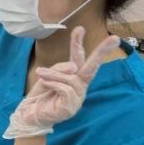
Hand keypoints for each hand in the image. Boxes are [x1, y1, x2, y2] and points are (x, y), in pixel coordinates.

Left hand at [4, 27, 120, 138]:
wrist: (29, 116)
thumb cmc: (39, 96)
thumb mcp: (47, 76)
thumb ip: (60, 68)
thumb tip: (74, 67)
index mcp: (74, 77)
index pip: (79, 58)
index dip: (78, 43)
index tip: (80, 28)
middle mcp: (79, 86)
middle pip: (92, 67)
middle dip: (102, 52)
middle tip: (114, 38)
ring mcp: (77, 97)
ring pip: (71, 77)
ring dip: (54, 73)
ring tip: (40, 74)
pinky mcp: (71, 106)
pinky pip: (65, 87)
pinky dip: (54, 82)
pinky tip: (45, 83)